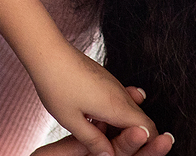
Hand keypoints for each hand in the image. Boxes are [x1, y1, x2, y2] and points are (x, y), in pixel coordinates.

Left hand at [25, 40, 160, 155]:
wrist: (48, 51)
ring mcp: (114, 84)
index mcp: (117, 107)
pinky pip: (119, 98)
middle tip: (111, 145)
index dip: (145, 143)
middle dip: (133, 135)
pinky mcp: (105, 78)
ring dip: (122, 123)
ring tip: (100, 131)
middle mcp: (121, 93)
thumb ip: (92, 140)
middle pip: (141, 120)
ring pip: (130, 109)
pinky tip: (94, 116)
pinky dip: (114, 111)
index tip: (129, 151)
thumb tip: (108, 155)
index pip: (148, 129)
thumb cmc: (56, 84)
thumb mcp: (71, 119)